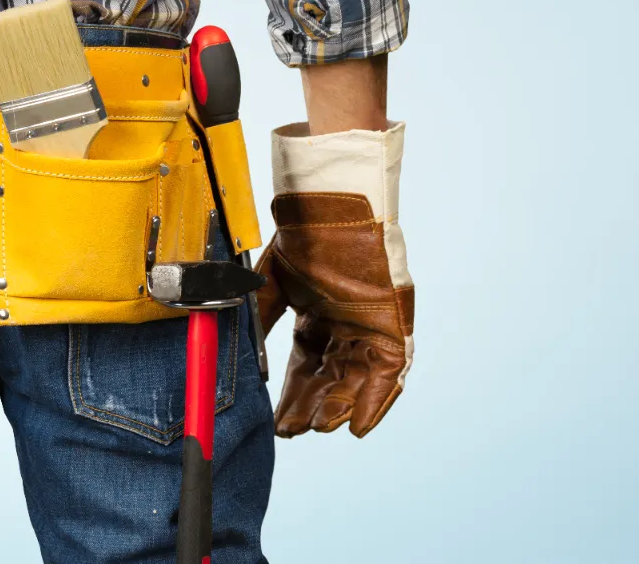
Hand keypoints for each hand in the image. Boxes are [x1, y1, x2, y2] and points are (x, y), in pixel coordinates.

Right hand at [255, 122, 411, 437]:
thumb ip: (260, 323)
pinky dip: (376, 398)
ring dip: (340, 405)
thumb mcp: (271, 285)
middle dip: (312, 407)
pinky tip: (357, 423)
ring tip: (322, 426)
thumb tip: (245, 360)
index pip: (304, 368)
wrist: (329, 207)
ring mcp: (370, 326)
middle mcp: (343, 326)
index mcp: (315, 317)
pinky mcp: (393, 324)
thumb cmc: (301, 236)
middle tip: (295, 430)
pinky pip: (389, 371)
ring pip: (357, 379)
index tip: (279, 423)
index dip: (293, 396)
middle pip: (329, 379)